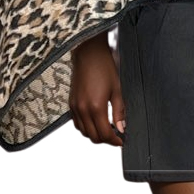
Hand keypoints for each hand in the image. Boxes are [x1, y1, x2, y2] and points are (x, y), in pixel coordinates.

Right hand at [69, 30, 125, 145]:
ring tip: (107, 129)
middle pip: (93, 137)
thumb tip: (122, 128)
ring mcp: (75, 107)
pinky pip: (77, 123)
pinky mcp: (71, 103)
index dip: (114, 140)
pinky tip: (95, 121)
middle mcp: (83, 110)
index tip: (122, 140)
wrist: (89, 53)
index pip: (104, 134)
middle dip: (106, 140)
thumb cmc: (104, 67)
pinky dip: (86, 127)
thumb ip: (119, 111)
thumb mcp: (117, 89)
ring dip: (95, 134)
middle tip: (116, 136)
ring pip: (84, 132)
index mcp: (96, 107)